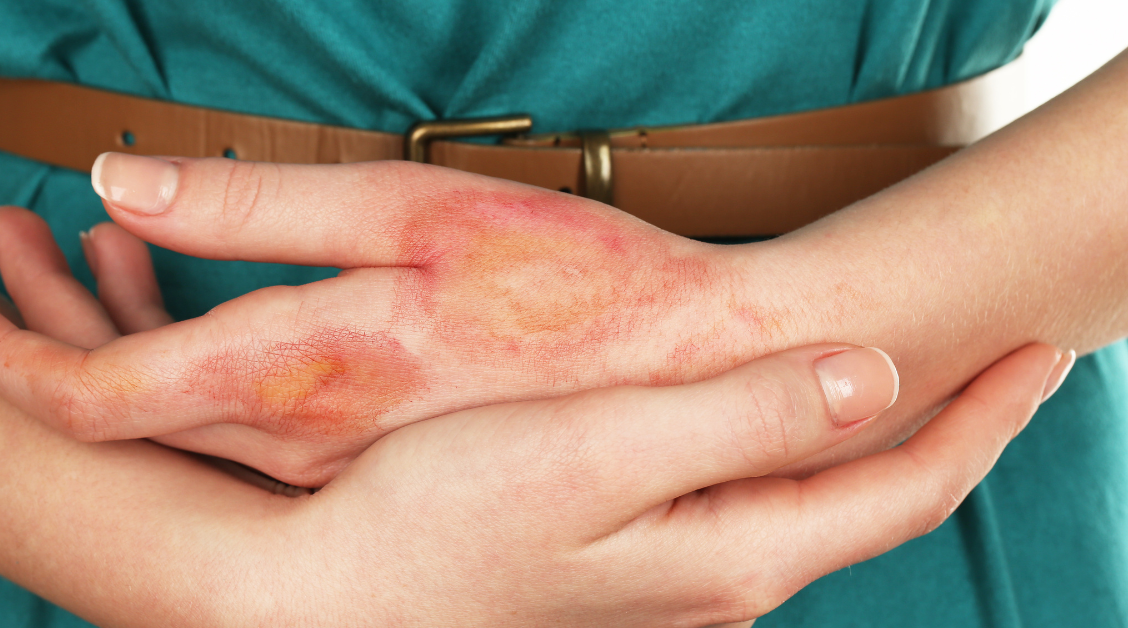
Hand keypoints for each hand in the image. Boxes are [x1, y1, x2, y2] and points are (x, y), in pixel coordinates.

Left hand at [0, 157, 793, 484]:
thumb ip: (257, 208)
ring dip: (110, 339)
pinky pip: (237, 430)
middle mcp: (298, 449)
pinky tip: (178, 300)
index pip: (96, 397)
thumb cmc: (568, 281)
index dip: (7, 352)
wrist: (689, 380)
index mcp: (299, 377)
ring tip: (79, 256)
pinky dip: (181, 365)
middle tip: (10, 246)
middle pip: (118, 413)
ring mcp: (333, 471)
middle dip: (43, 328)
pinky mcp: (369, 466)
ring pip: (173, 424)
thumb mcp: (413, 212)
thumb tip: (119, 181)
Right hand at [214, 342, 1059, 625]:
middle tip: (1002, 356)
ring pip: (810, 502)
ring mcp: (673, 577)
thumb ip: (744, 418)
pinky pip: (748, 500)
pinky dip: (795, 452)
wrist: (333, 588)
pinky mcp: (628, 560)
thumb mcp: (605, 450)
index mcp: (733, 553)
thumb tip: (880, 378)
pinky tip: (780, 420)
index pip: (904, 488)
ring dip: (875, 441)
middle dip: (951, 431)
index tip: (1046, 352)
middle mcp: (719, 579)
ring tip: (914, 380)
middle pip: (871, 501)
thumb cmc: (449, 512)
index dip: (987, 420)